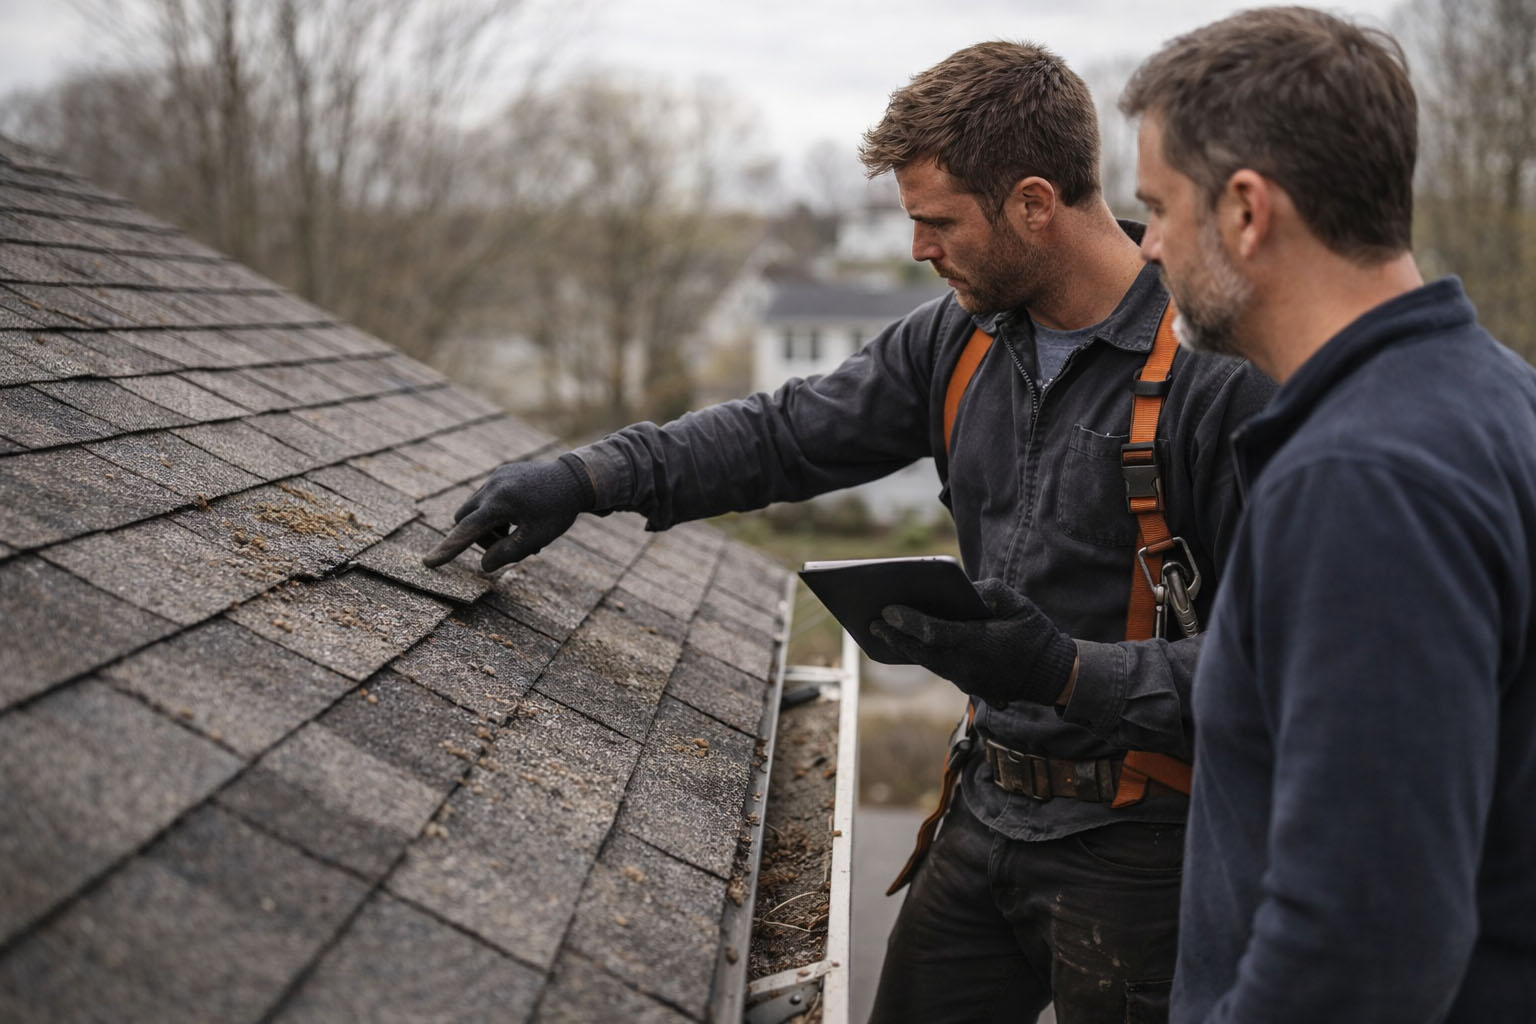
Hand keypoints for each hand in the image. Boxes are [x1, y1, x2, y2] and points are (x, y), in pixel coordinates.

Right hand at [422, 454, 594, 571]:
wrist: (576, 478)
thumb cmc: (558, 511)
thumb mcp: (536, 538)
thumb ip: (508, 554)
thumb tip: (484, 565)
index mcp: (499, 503)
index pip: (466, 531)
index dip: (448, 549)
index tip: (429, 563)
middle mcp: (492, 487)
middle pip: (466, 520)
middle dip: (480, 537)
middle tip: (510, 545)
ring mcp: (495, 477)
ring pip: (476, 509)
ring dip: (490, 525)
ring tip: (521, 531)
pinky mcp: (502, 473)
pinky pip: (488, 496)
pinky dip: (497, 512)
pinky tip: (522, 515)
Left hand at [869, 578, 1076, 707]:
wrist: (1054, 674)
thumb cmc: (1035, 633)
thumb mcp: (1017, 603)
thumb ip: (988, 591)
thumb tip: (962, 587)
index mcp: (980, 643)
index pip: (934, 632)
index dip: (908, 621)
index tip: (887, 610)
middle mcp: (969, 665)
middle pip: (923, 651)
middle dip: (895, 636)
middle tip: (871, 623)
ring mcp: (967, 679)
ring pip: (928, 662)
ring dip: (903, 648)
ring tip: (880, 632)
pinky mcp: (968, 685)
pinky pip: (938, 668)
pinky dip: (920, 655)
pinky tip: (905, 645)